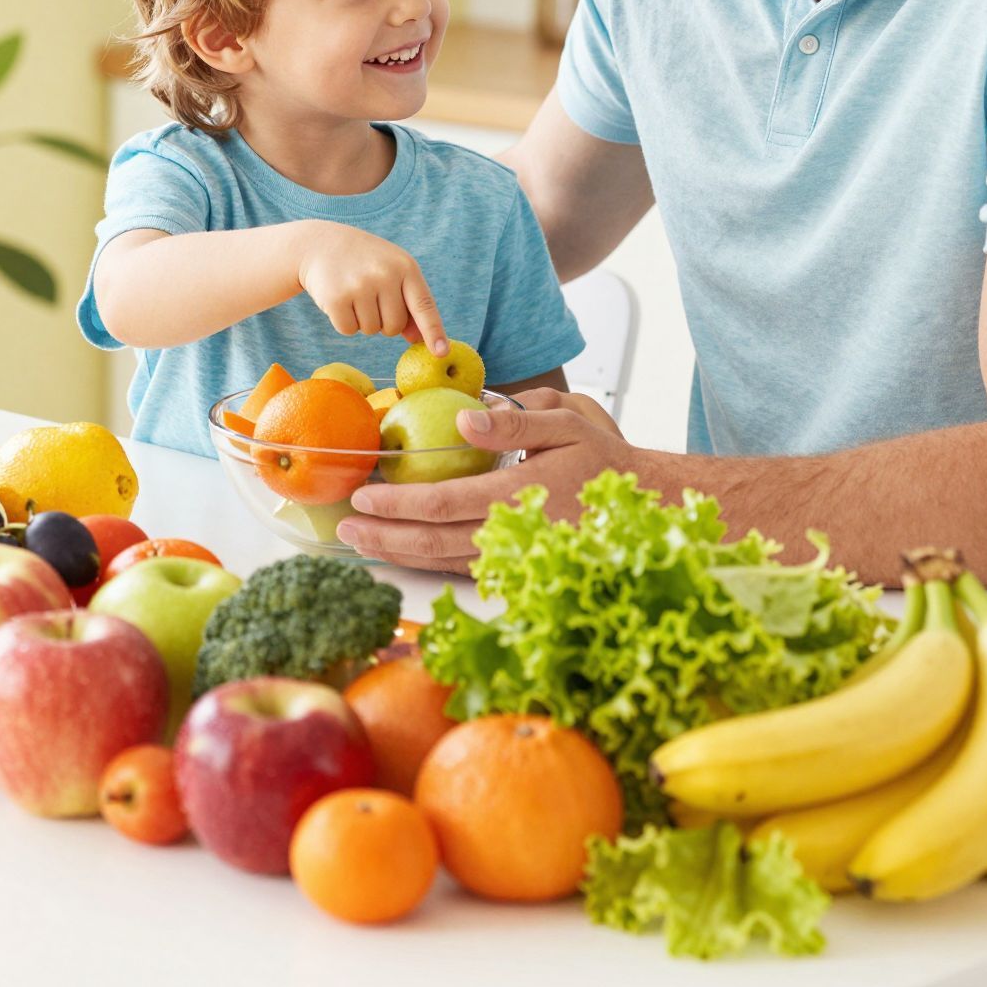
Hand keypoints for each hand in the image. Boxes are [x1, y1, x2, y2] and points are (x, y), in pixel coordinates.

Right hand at [297, 223, 446, 351]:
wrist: (321, 244)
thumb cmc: (365, 262)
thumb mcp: (392, 272)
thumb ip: (409, 303)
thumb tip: (418, 340)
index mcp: (405, 267)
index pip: (424, 306)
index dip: (434, 332)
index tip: (442, 353)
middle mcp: (385, 275)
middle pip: (394, 326)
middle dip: (384, 322)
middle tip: (370, 298)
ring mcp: (360, 286)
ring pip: (371, 330)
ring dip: (363, 321)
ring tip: (354, 294)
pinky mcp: (336, 298)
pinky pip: (349, 330)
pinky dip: (344, 322)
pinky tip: (340, 299)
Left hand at [336, 387, 634, 571]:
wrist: (641, 508)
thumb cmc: (601, 459)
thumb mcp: (568, 424)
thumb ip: (515, 422)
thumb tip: (464, 417)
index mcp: (518, 494)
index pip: (443, 504)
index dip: (398, 503)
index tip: (364, 495)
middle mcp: (510, 532)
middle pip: (432, 541)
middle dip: (384, 536)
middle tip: (345, 527)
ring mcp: (513, 556)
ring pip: (443, 561)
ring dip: (399, 552)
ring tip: (362, 540)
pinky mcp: (516, 566)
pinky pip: (462, 569)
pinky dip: (427, 562)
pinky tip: (403, 552)